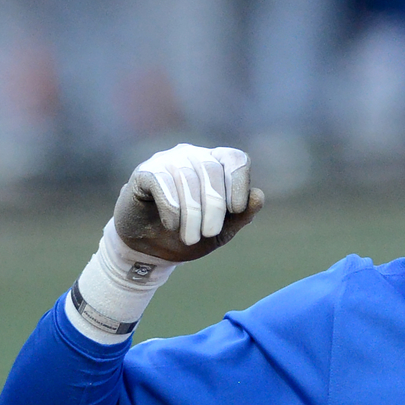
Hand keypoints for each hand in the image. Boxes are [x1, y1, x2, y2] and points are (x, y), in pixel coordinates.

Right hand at [112, 144, 264, 262]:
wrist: (149, 250)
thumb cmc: (188, 235)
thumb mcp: (220, 232)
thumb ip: (242, 215)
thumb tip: (259, 196)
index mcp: (215, 164)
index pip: (235, 159)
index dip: (239, 183)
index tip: (236, 210)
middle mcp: (193, 155)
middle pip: (212, 170)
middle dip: (214, 206)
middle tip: (209, 233)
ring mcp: (167, 161)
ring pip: (187, 178)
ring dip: (192, 213)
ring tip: (190, 238)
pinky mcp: (145, 172)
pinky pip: (162, 182)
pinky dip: (171, 208)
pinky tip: (172, 225)